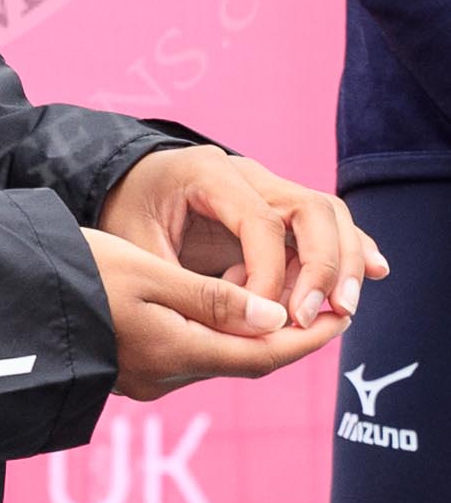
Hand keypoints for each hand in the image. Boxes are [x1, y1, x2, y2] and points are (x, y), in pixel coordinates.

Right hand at [80, 227, 350, 400]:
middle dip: (285, 337)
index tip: (341, 317)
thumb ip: (209, 297)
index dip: (306, 338)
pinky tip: (219, 308)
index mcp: (176, 352)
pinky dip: (215, 334)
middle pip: (244, 360)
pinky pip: (188, 354)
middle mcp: (166, 375)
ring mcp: (145, 378)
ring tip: (276, 299)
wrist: (10, 301)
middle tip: (320, 306)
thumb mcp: (145, 272)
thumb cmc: (75, 275)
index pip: (263, 354)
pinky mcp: (127, 369)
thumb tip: (274, 319)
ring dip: (250, 335)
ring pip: (216, 357)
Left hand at [97, 145, 390, 328]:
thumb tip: (240, 329)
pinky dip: (351, 247)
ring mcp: (268, 187)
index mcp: (209, 173)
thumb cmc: (127, 215)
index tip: (264, 320)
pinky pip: (325, 222)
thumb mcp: (137, 247)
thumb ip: (185, 286)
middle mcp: (247, 173)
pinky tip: (377, 273)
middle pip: (311, 208)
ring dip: (344, 262)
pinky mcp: (279, 209)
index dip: (269, 277)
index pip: (261, 223)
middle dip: (324, 266)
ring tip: (342, 311)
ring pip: (328, 214)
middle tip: (316, 317)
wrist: (126, 184)